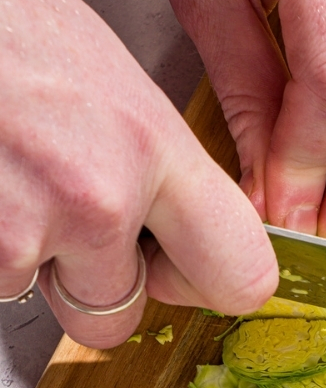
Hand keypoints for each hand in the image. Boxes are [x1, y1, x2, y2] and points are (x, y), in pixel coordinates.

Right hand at [0, 0, 277, 348]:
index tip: (179, 267)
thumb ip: (149, 154)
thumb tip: (171, 211)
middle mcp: (99, 199)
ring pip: (43, 299)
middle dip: (93, 288)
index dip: (204, 282)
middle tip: (66, 228)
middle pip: (121, 318)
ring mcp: (28, 231)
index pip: (241, 277)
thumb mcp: (104, 69)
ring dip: (25, 258)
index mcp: (152, 146)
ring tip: (9, 178)